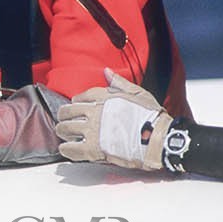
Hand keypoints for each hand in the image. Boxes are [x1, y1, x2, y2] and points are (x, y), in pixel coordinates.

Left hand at [56, 69, 172, 171]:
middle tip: (66, 122)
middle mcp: (95, 112)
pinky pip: (69, 148)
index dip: (77, 103)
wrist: (159, 139)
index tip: (77, 107)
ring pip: (64, 129)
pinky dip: (66, 149)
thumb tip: (106, 72)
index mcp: (105, 97)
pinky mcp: (92, 148)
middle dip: (64, 117)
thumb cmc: (152, 117)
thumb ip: (119, 83)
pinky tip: (68, 149)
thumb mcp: (138, 94)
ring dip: (63, 132)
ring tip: (66, 135)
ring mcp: (92, 130)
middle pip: (67, 112)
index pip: (80, 97)